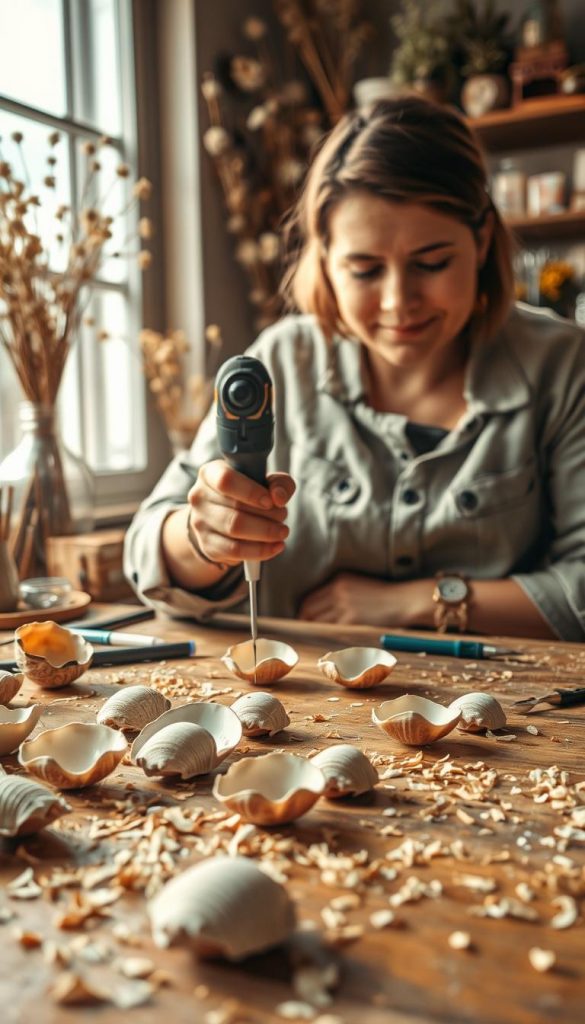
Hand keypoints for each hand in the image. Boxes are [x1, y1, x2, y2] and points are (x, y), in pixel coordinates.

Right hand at [188, 460, 295, 565]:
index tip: (270, 501)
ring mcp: (200, 523)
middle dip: (267, 515)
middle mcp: (200, 497)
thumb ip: (279, 483)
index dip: (251, 492)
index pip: (226, 480)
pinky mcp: (207, 546)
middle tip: (283, 516)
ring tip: (281, 531)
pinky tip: (276, 546)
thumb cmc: (247, 495)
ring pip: (235, 530)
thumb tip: (279, 497)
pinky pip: (235, 551)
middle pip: (235, 509)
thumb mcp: (266, 482)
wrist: (222, 520)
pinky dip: (261, 550)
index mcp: (210, 473)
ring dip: (266, 532)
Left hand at [298, 572, 430, 626]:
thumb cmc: (384, 597)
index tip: (305, 621)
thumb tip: (320, 611)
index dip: (305, 612)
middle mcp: (338, 590)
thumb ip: (340, 593)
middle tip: (307, 634)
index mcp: (339, 580)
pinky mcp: (351, 619)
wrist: (404, 601)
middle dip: (306, 622)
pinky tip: (330, 641)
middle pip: (309, 609)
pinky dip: (328, 636)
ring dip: (316, 631)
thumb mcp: (359, 586)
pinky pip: (331, 630)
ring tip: (318, 639)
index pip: (311, 598)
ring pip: (318, 621)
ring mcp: (344, 605)